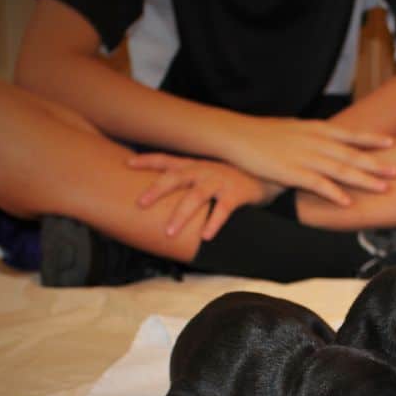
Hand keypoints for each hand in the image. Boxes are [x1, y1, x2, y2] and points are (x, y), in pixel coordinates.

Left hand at [128, 153, 276, 240]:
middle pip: (175, 177)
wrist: (268, 173)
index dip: (147, 161)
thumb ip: (190, 179)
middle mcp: (204, 169)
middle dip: (156, 190)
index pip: (167, 159)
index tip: (127, 164)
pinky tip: (206, 236)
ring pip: (196, 196)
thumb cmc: (234, 175)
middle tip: (140, 204)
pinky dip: (214, 222)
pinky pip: (224, 209)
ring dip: (181, 214)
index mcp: (195, 164)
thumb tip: (166, 195)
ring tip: (169, 232)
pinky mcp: (237, 193)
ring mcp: (220, 180)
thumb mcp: (210, 171)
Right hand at [223, 116, 395, 205]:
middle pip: (351, 154)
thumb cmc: (263, 134)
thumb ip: (313, 137)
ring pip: (340, 170)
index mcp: (316, 129)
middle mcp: (315, 142)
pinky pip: (317, 184)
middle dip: (377, 164)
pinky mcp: (291, 172)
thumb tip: (326, 142)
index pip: (350, 134)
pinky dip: (334, 193)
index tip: (392, 143)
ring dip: (364, 180)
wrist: (236, 134)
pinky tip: (348, 202)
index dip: (372, 139)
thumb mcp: (293, 129)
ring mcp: (304, 157)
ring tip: (384, 188)